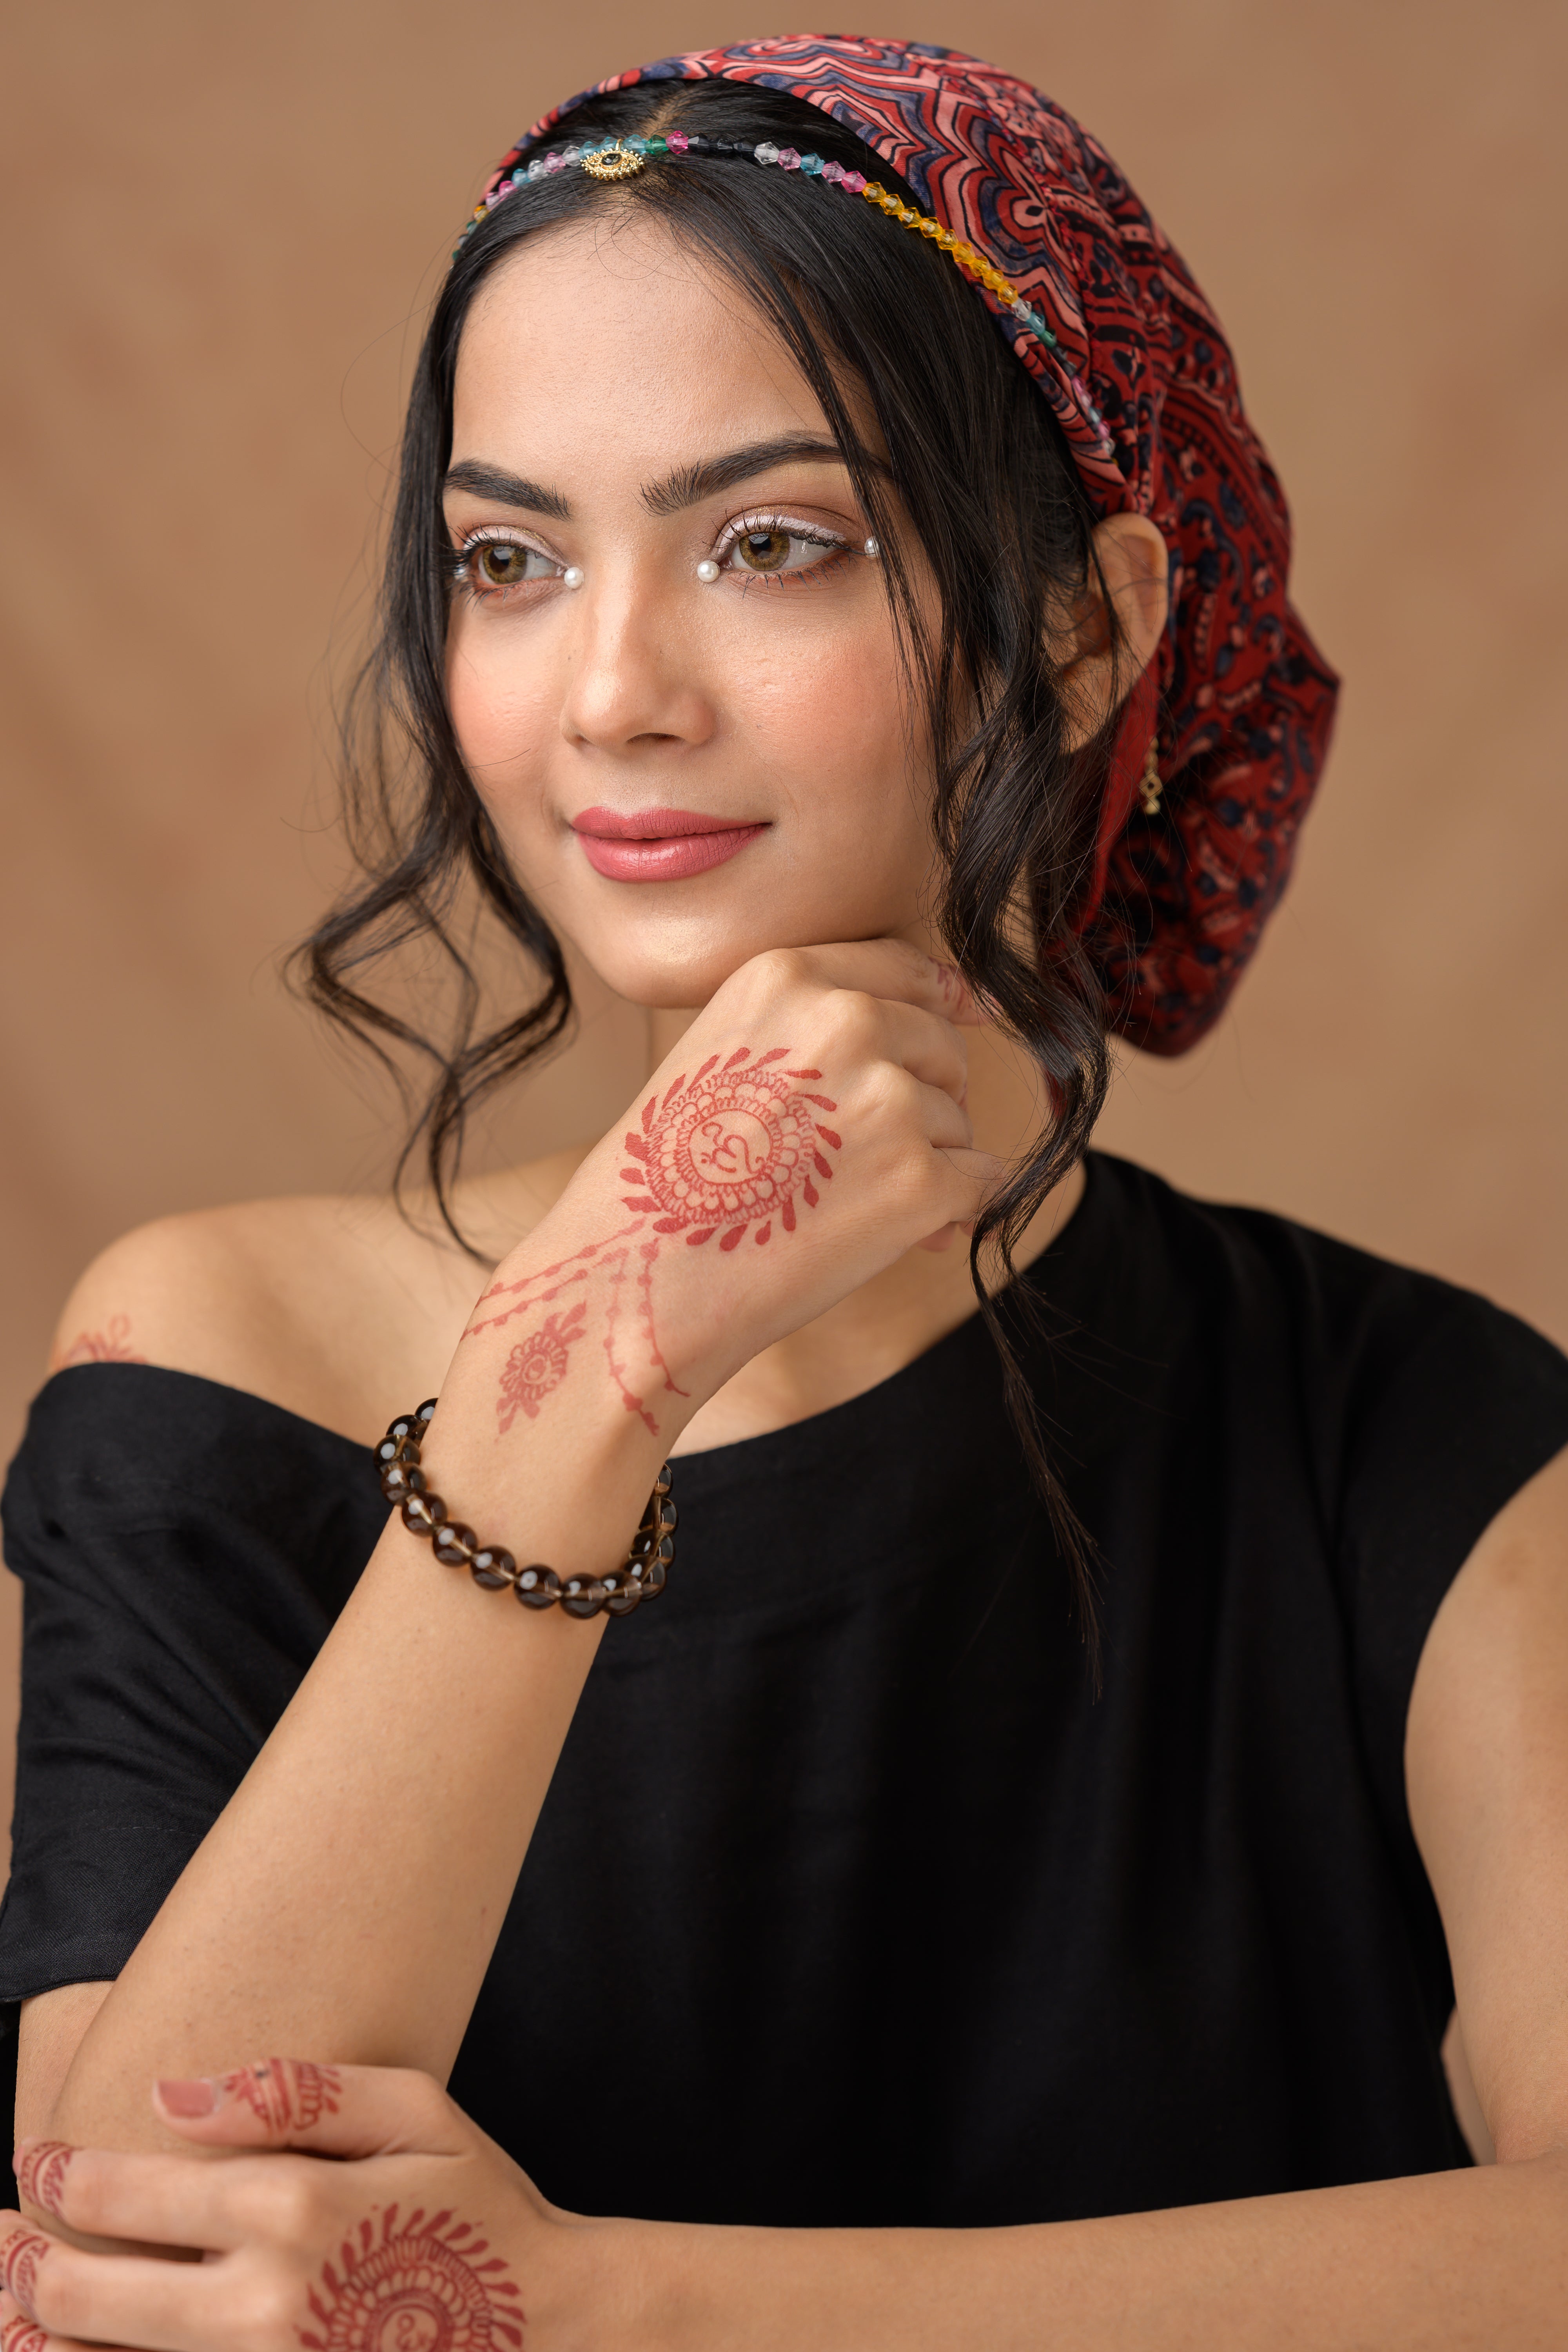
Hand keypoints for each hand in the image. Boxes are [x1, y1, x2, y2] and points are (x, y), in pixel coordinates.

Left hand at [0, 2060, 634, 2351]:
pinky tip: (71, 2348)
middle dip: (21, 2263)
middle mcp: (260, 2300)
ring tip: (4, 2312)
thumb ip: (296, 2091)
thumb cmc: (479, 2210)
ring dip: (36, 2336)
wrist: (547, 2331)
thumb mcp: (416, 2109)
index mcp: (291, 2206)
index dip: (59, 2172)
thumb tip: (170, 2094)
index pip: (124, 2193)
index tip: (34, 2156)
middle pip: (87, 2292)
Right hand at [451, 940, 998, 1448]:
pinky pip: (981, 1183)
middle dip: (927, 1100)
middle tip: (863, 1162)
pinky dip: (950, 1215)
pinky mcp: (919, 1179)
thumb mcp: (722, 1052)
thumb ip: (815, 1027)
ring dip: (927, 1166)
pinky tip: (890, 1240)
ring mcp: (888, 1099)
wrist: (637, 1276)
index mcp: (787, 978)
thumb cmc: (667, 1180)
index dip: (941, 999)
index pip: (905, 968)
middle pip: (941, 1047)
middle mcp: (846, 1020)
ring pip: (959, 1122)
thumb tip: (967, 1009)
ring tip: (844, 1209)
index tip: (968, 1014)